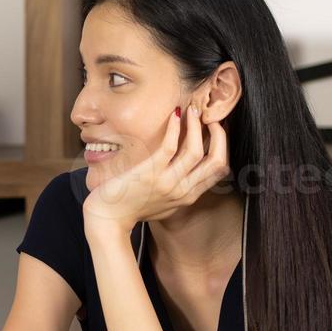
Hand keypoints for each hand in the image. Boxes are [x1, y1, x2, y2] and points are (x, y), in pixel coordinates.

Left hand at [83, 105, 228, 234]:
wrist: (108, 219)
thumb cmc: (131, 209)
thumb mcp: (163, 205)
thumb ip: (177, 192)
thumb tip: (185, 173)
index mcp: (188, 197)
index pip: (219, 170)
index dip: (223, 146)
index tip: (216, 130)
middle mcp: (183, 191)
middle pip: (217, 161)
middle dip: (220, 135)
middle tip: (211, 118)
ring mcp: (168, 182)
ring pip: (196, 150)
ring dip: (197, 126)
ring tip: (193, 110)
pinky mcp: (150, 173)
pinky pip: (170, 145)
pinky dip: (176, 127)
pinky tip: (175, 115)